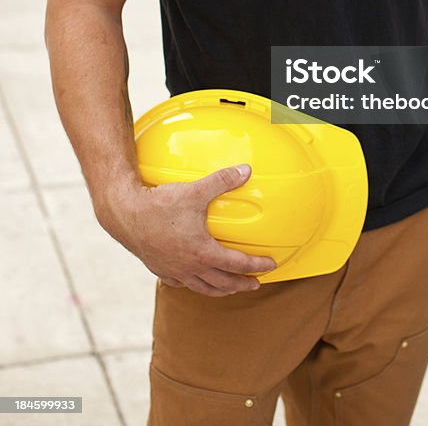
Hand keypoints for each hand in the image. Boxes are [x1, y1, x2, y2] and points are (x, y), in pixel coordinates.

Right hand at [100, 164, 276, 296]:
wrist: (124, 215)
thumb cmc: (159, 204)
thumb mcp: (195, 190)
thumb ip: (223, 180)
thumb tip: (247, 170)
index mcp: (202, 252)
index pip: (237, 264)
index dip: (257, 265)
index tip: (271, 265)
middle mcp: (189, 267)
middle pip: (223, 283)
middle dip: (242, 284)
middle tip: (256, 284)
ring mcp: (174, 271)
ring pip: (202, 288)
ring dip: (221, 289)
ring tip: (231, 288)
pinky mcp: (159, 269)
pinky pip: (182, 284)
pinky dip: (195, 285)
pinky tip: (196, 280)